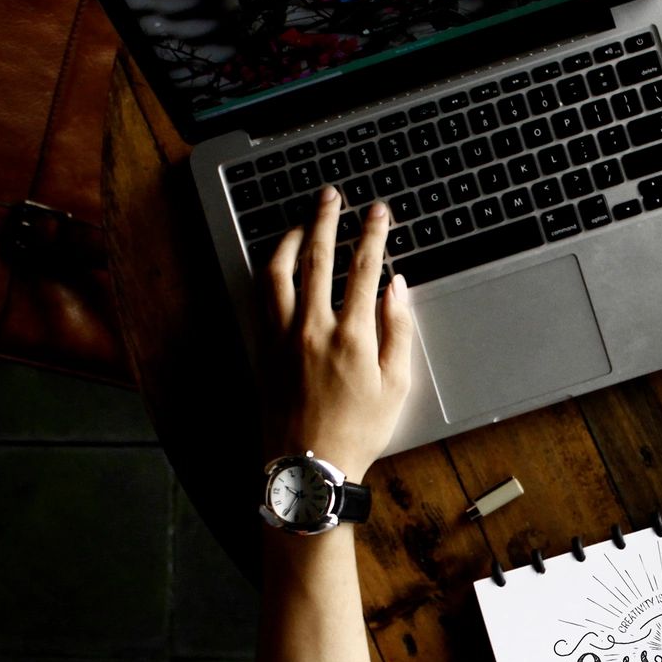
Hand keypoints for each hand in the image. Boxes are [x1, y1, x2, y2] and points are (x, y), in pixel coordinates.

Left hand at [258, 188, 412, 480]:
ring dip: (292, 238)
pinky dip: (271, 270)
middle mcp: (313, 327)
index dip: (373, 234)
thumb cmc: (358, 431)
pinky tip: (279, 262)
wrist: (310, 465)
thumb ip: (398, 330)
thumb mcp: (396, 385)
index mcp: (353, 336)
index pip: (363, 268)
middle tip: (332, 196)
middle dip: (327, 219)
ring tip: (302, 221)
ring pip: (280, 271)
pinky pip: (262, 296)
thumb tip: (396, 287)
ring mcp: (283, 335)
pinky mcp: (263, 347)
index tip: (378, 212)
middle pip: (318, 257)